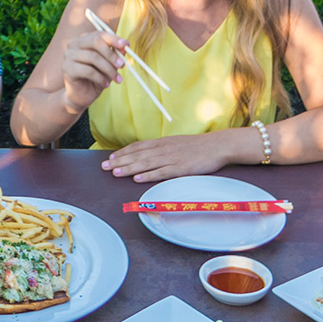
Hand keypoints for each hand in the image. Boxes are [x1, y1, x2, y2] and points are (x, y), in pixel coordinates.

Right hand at [60, 26, 125, 111]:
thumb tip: (125, 45)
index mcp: (83, 39)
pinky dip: (100, 78)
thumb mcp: (109, 64)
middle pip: (95, 42)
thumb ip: (115, 53)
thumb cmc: (96, 77)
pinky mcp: (67, 68)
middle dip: (111, 54)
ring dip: (109, 69)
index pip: (99, 34)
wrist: (82, 96)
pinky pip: (88, 71)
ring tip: (117, 79)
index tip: (126, 46)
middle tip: (122, 65)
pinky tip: (105, 85)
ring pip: (93, 57)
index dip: (114, 39)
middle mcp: (73, 44)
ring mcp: (68, 55)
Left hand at [102, 133, 225, 182]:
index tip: (111, 157)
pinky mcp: (180, 168)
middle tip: (104, 166)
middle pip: (138, 155)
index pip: (138, 146)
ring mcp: (172, 158)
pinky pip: (161, 172)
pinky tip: (137, 179)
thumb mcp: (177, 143)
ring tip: (115, 172)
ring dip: (129, 168)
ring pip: (146, 163)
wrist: (218, 145)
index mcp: (163, 142)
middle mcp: (164, 149)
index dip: (123, 152)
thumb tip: (150, 154)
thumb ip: (163, 148)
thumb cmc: (199, 146)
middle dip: (120, 161)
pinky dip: (148, 175)